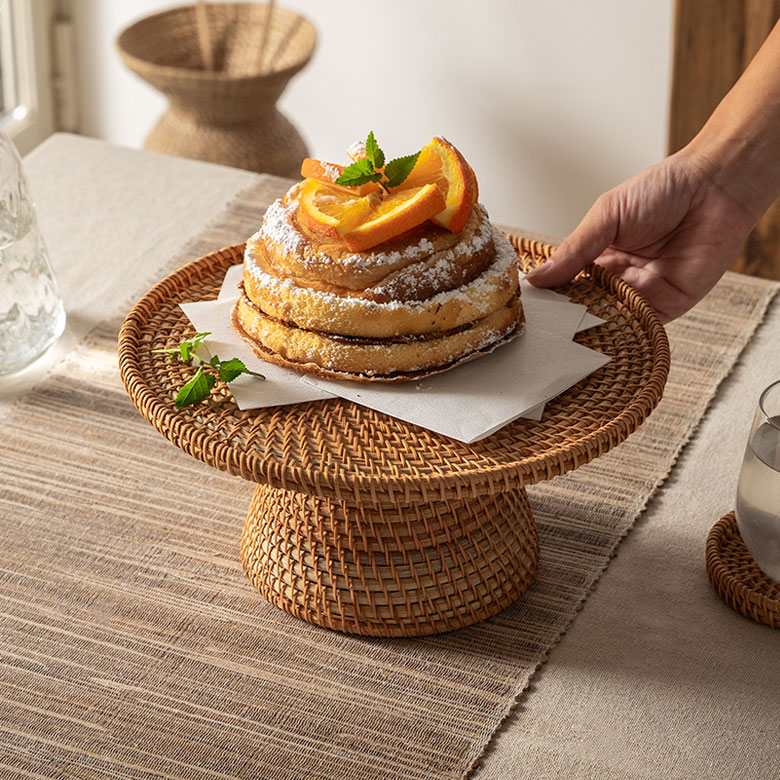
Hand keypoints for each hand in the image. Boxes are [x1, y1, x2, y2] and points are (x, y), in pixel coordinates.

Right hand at [526, 150, 757, 322]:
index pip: (566, 284)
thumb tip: (536, 278)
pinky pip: (639, 327)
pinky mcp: (668, 307)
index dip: (550, 297)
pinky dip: (622, 331)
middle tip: (542, 331)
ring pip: (609, 320)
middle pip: (585, 307)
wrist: (715, 188)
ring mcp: (642, 295)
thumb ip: (574, 251)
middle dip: (567, 318)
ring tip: (565, 336)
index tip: (529, 310)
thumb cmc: (663, 190)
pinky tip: (601, 333)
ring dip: (591, 326)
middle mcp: (618, 279)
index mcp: (598, 257)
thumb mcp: (605, 216)